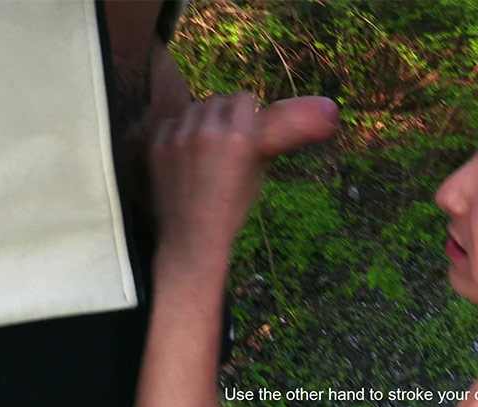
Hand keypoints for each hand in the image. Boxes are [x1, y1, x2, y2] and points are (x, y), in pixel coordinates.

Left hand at [149, 94, 337, 274]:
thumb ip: (270, 137)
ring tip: (206, 148)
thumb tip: (320, 111)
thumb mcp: (259, 172)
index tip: (247, 124)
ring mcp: (179, 137)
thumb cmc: (233, 210)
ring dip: (202, 121)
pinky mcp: (157, 146)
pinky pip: (170, 123)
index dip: (247, 111)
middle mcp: (208, 130)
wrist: (193, 239)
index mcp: (240, 136)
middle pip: (218, 100)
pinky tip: (185, 157)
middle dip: (224, 114)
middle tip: (227, 137)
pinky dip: (178, 133)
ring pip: (193, 108)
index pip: (244, 98)